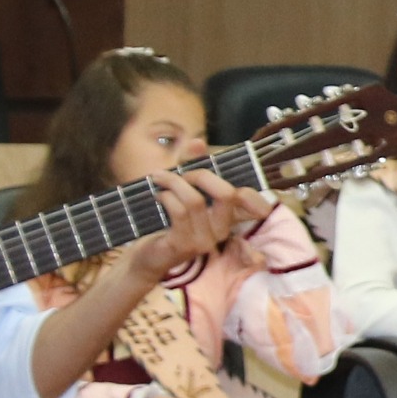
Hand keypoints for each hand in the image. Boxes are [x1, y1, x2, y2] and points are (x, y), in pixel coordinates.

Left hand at [124, 167, 270, 283]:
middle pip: (227, 194)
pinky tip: (159, 196)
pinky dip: (167, 197)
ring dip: (174, 182)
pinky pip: (180, 212)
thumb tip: (198, 142)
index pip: (251, 201)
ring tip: (159, 179)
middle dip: (200, 175)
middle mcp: (221, 231)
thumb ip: (190, 164)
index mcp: (226, 217)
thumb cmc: (165, 220)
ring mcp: (205, 241)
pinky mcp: (185, 246)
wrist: (145, 255)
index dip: (247, 185)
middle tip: (181, 173)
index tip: (227, 173)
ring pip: (196, 200)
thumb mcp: (179, 187)